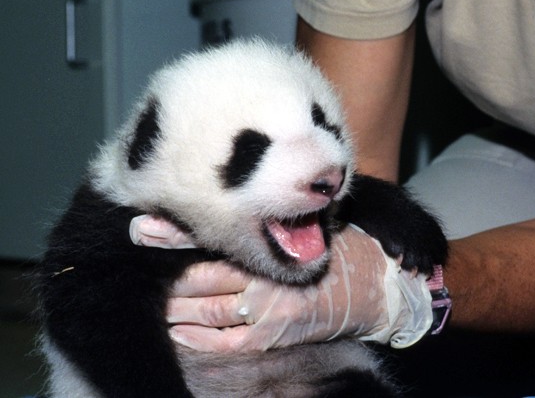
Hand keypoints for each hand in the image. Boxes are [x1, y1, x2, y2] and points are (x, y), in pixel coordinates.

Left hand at [131, 217, 431, 350]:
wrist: (374, 287)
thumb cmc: (342, 247)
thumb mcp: (308, 224)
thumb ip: (268, 223)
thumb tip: (227, 212)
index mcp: (276, 246)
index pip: (215, 239)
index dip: (176, 233)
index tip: (143, 225)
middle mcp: (267, 280)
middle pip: (199, 276)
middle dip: (164, 268)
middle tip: (138, 249)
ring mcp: (267, 313)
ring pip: (204, 311)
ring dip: (172, 304)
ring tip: (150, 293)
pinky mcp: (271, 338)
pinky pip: (221, 343)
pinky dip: (194, 337)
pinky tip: (176, 328)